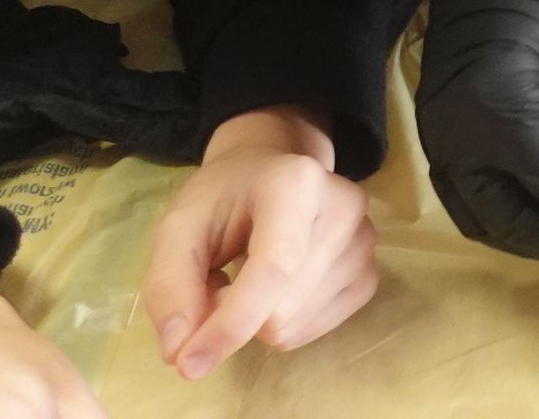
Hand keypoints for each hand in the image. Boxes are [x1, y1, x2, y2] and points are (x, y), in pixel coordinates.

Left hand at [141, 107, 375, 380]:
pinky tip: (276, 291)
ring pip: (295, 326)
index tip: (188, 363)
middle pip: (281, 309)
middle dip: (235, 313)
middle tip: (222, 278)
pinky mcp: (369, 275)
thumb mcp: (178, 228)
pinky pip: (315, 331)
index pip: (273, 268)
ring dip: (257, 319)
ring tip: (249, 276)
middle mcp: (345, 208)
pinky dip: (283, 325)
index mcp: (297, 183)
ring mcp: (364, 243)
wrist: (269, 175)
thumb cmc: (222, 200)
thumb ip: (170, 286)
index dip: (231, 323)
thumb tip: (179, 352)